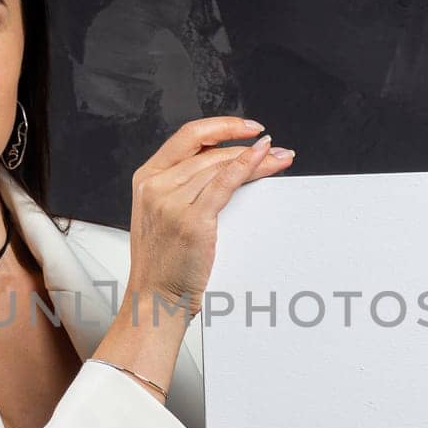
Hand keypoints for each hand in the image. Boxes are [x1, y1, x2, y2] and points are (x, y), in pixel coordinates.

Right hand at [126, 116, 292, 317]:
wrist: (155, 301)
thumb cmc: (163, 265)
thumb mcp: (161, 215)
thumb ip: (182, 188)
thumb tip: (226, 167)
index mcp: (146, 179)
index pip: (187, 137)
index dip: (221, 126)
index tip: (247, 127)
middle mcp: (155, 185)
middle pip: (210, 152)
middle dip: (247, 146)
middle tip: (277, 150)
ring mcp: (171, 201)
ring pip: (221, 166)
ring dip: (257, 159)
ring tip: (280, 160)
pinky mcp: (191, 220)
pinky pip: (225, 183)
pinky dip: (247, 166)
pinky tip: (264, 159)